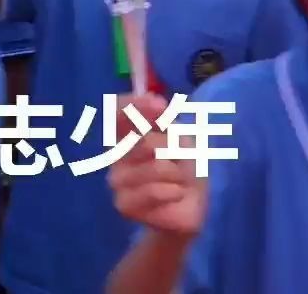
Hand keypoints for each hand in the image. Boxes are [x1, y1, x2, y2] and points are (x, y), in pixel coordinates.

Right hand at [107, 93, 206, 237]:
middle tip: (179, 161)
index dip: (135, 105)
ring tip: (177, 181)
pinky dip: (175, 192)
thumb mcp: (179, 135)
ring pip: (156, 167)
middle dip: (174, 151)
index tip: (160, 105)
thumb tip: (154, 100)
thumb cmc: (184, 165)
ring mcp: (117, 181)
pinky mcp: (123, 205)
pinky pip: (155, 191)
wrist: (191, 206)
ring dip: (178, 174)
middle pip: (146, 142)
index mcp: (126, 134)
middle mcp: (116, 155)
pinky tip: (174, 196)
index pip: (117, 111)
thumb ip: (164, 117)